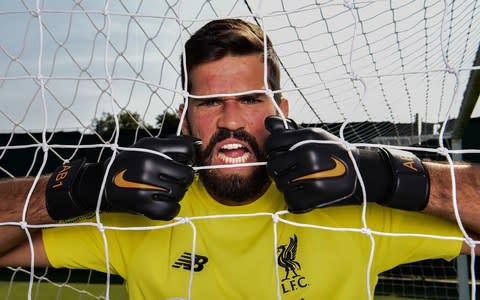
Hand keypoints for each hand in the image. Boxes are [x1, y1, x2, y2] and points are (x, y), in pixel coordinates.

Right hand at [46, 136, 199, 220]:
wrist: (101, 183)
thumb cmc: (130, 163)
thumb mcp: (147, 146)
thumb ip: (173, 144)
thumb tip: (199, 143)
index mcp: (151, 147)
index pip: (187, 151)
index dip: (188, 159)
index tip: (181, 163)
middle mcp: (148, 164)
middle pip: (187, 175)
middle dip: (185, 179)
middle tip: (175, 180)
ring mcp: (144, 185)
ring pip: (180, 193)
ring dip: (177, 194)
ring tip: (164, 190)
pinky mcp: (141, 204)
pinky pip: (171, 210)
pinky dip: (172, 209)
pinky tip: (164, 203)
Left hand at [264, 116, 428, 212]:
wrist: (362, 172)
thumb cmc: (334, 152)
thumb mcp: (314, 136)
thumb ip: (289, 132)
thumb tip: (268, 122)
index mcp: (306, 138)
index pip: (272, 143)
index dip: (272, 150)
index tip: (281, 154)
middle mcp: (308, 155)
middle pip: (273, 166)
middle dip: (278, 170)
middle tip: (289, 171)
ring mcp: (311, 175)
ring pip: (280, 185)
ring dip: (287, 185)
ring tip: (300, 181)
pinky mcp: (315, 194)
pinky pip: (290, 200)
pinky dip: (295, 199)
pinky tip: (305, 192)